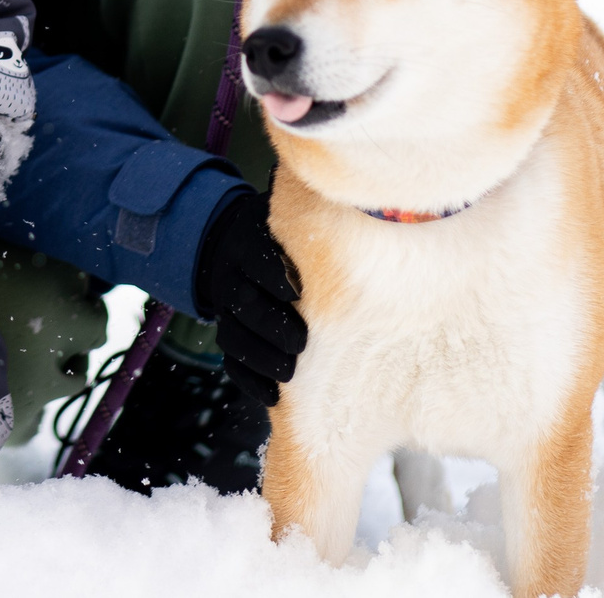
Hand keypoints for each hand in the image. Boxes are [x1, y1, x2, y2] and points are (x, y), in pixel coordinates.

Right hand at [194, 191, 306, 406]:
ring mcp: (226, 305)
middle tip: (301, 342)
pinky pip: (232, 360)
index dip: (272, 273)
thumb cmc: (289, 232)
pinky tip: (274, 396)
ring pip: (234, 335)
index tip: (295, 290)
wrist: (233, 241)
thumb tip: (377, 209)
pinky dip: (250, 379)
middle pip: (243, 302)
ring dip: (261, 357)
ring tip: (290, 373)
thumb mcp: (296, 215)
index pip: (255, 256)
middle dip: (271, 324)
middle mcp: (232, 273)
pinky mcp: (229, 331)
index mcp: (248, 240)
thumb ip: (323, 219)